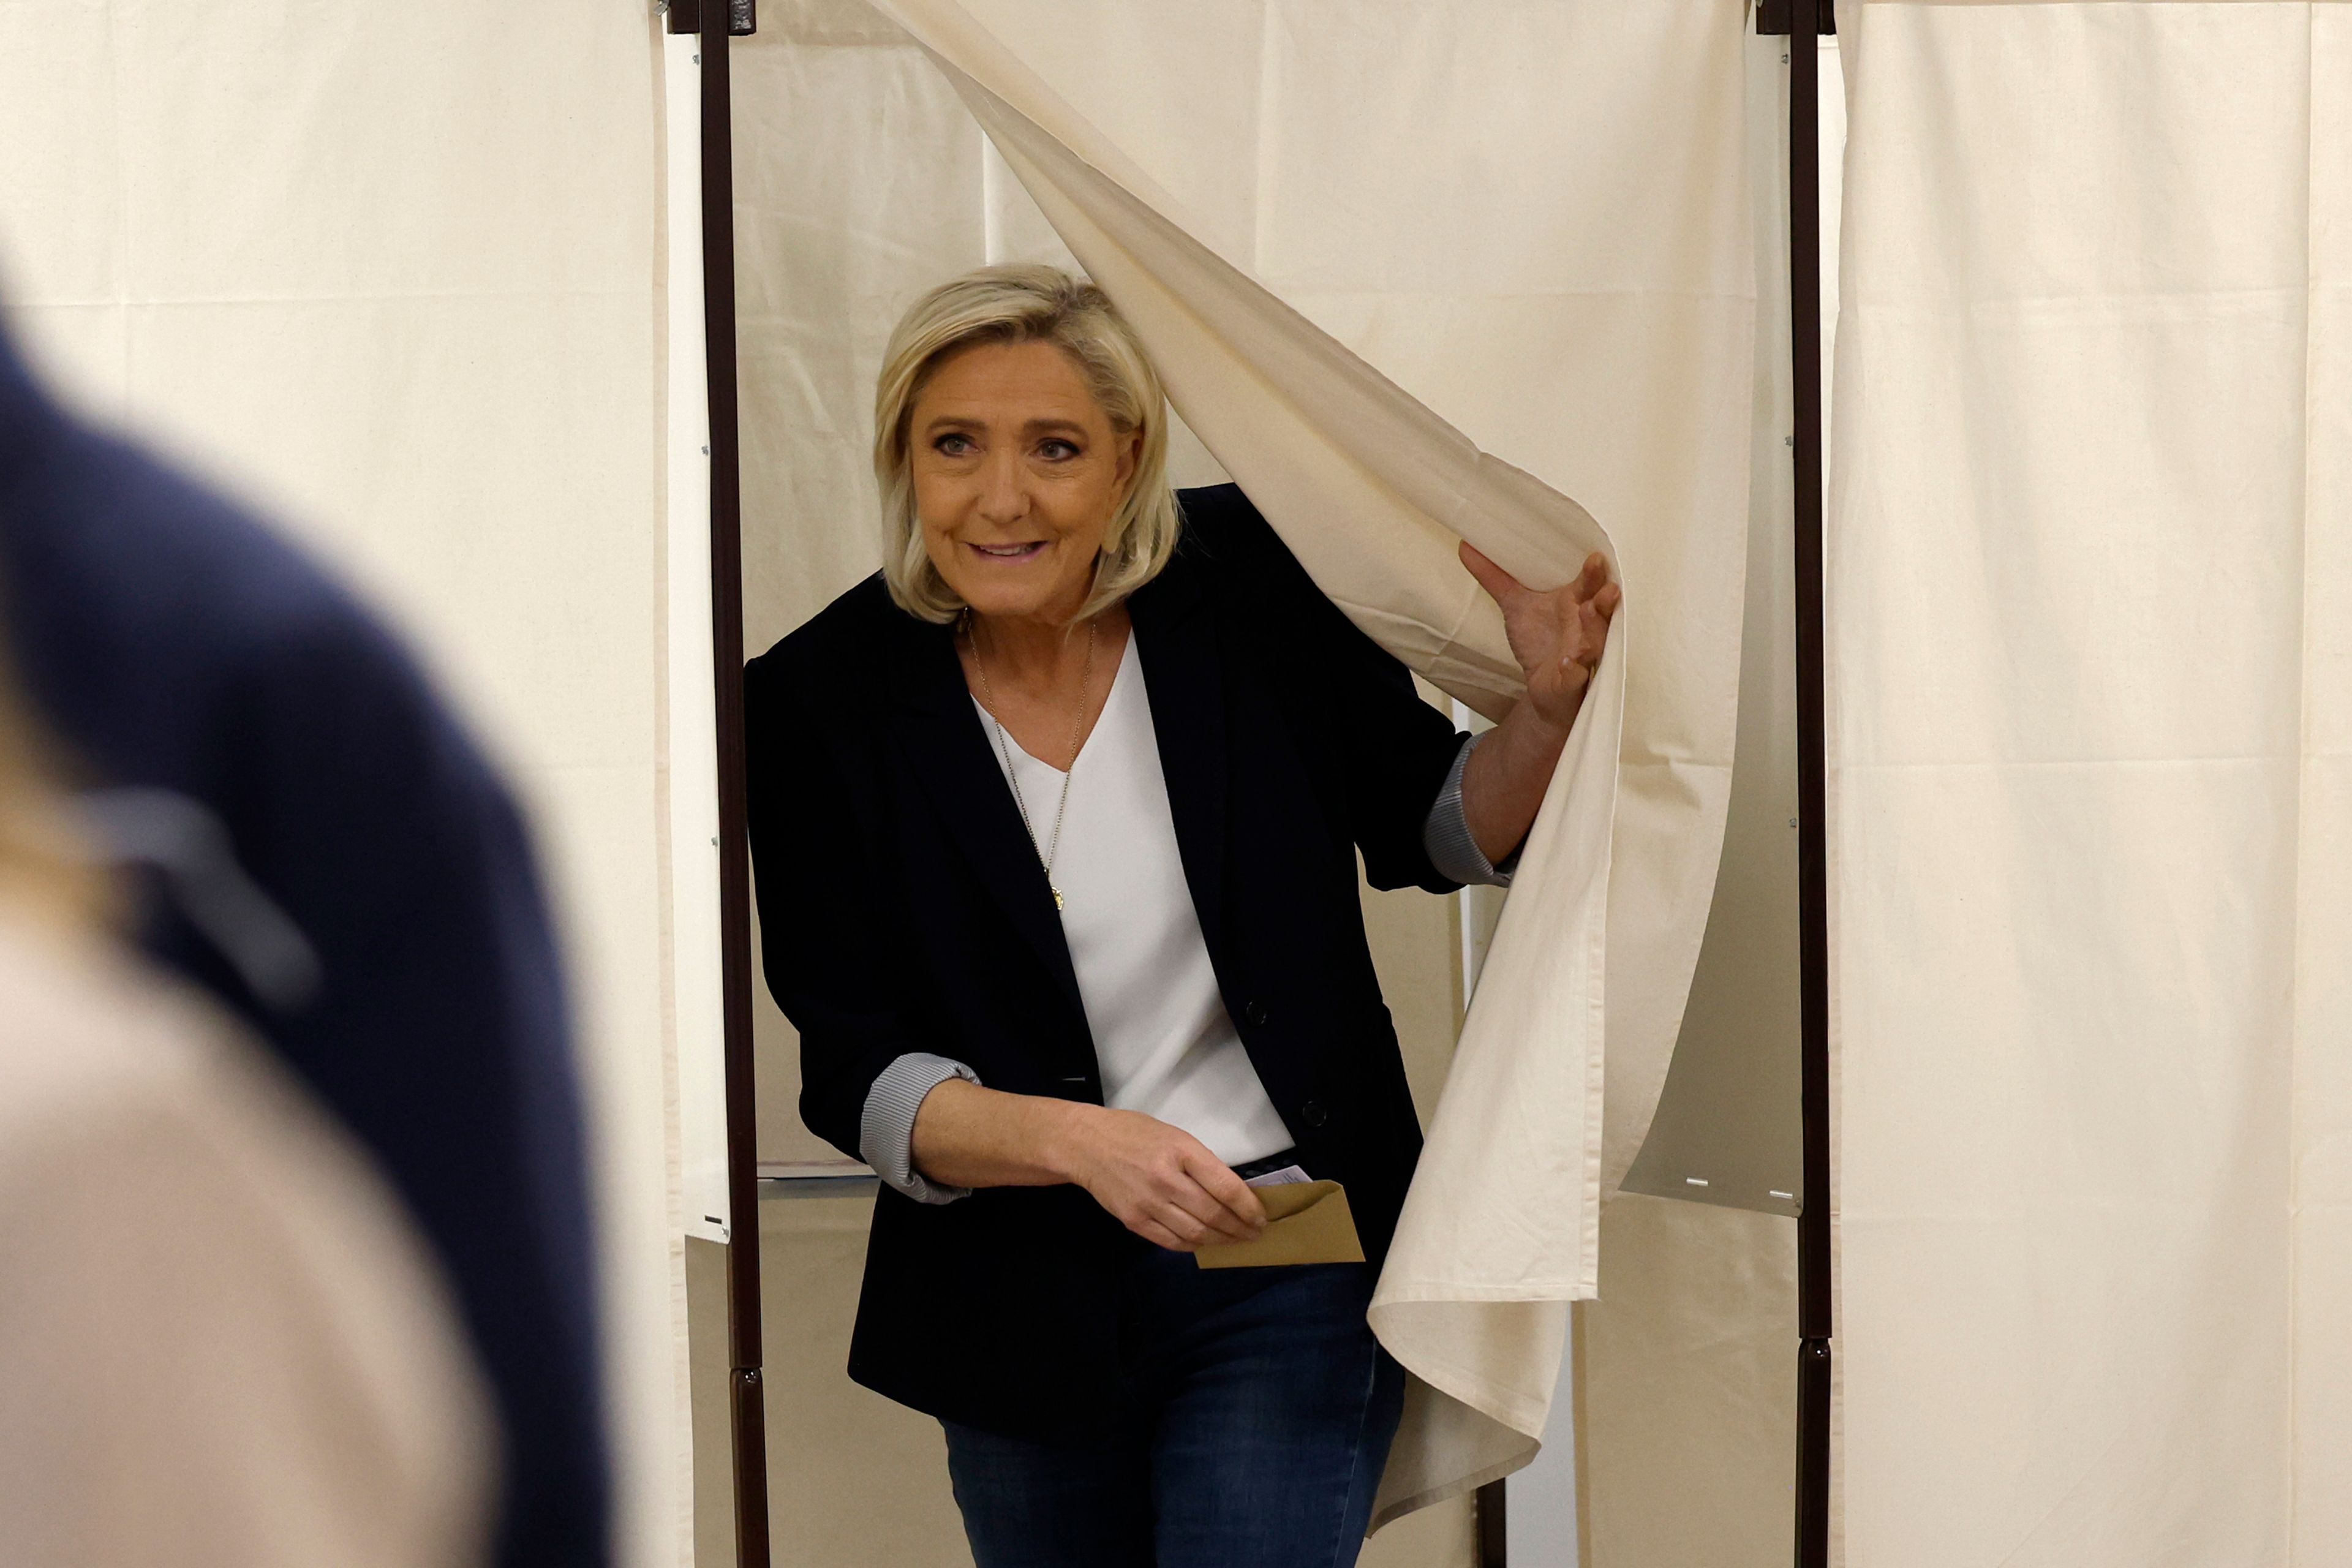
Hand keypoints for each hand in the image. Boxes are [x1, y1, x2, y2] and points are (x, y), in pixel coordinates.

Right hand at [1060, 1107, 1267, 1251]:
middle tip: (1255, 1234)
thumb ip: (1202, 1163)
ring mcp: (1148, 1203)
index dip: (1249, 1208)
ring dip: (1221, 1241)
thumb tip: (1232, 1194)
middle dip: (1240, 1229)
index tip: (1262, 1218)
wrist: (1086, 1145)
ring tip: (1235, 1241)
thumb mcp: (1175, 1136)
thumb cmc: (1135, 1134)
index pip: (1225, 1187)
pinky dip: (1194, 1246)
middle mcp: (1166, 1179)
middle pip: (1213, 1215)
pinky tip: (1205, 1242)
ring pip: (1195, 1233)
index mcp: (1181, 1151)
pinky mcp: (1134, 1221)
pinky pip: (1171, 1242)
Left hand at [1458, 543, 1621, 733]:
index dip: (1593, 573)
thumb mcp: (1515, 605)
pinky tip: (1568, 661)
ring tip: (1588, 612)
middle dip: (1602, 599)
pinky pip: (1576, 674)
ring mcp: (1582, 655)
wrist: (1543, 689)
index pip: (1588, 585)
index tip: (1595, 557)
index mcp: (1574, 604)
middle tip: (1608, 587)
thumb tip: (1466, 545)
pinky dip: (1573, 667)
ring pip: (1594, 642)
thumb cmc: (1539, 642)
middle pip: (1599, 610)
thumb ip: (1494, 577)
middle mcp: (1584, 627)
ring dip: (1593, 629)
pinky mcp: (1572, 681)